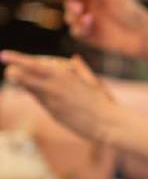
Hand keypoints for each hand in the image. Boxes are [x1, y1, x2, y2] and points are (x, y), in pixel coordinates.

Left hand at [0, 51, 118, 142]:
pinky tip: (36, 90)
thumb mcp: (93, 81)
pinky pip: (40, 100)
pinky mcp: (52, 112)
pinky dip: (36, 93)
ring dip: (22, 82)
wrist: (106, 123)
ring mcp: (51, 101)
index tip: (4, 55)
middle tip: (9, 70)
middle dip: (13, 72)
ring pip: (29, 89)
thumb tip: (73, 58)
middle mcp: (54, 87)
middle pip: (23, 77)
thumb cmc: (104, 101)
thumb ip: (81, 69)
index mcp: (64, 75)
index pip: (33, 65)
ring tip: (15, 76)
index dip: (17, 59)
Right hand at [51, 0, 147, 60]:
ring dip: (74, 18)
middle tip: (78, 7)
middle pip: (70, 6)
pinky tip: (87, 27)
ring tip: (88, 18)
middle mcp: (89, 8)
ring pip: (71, 20)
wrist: (143, 36)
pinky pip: (77, 32)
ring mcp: (89, 23)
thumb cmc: (132, 13)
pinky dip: (79, 29)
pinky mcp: (90, 37)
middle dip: (71, 6)